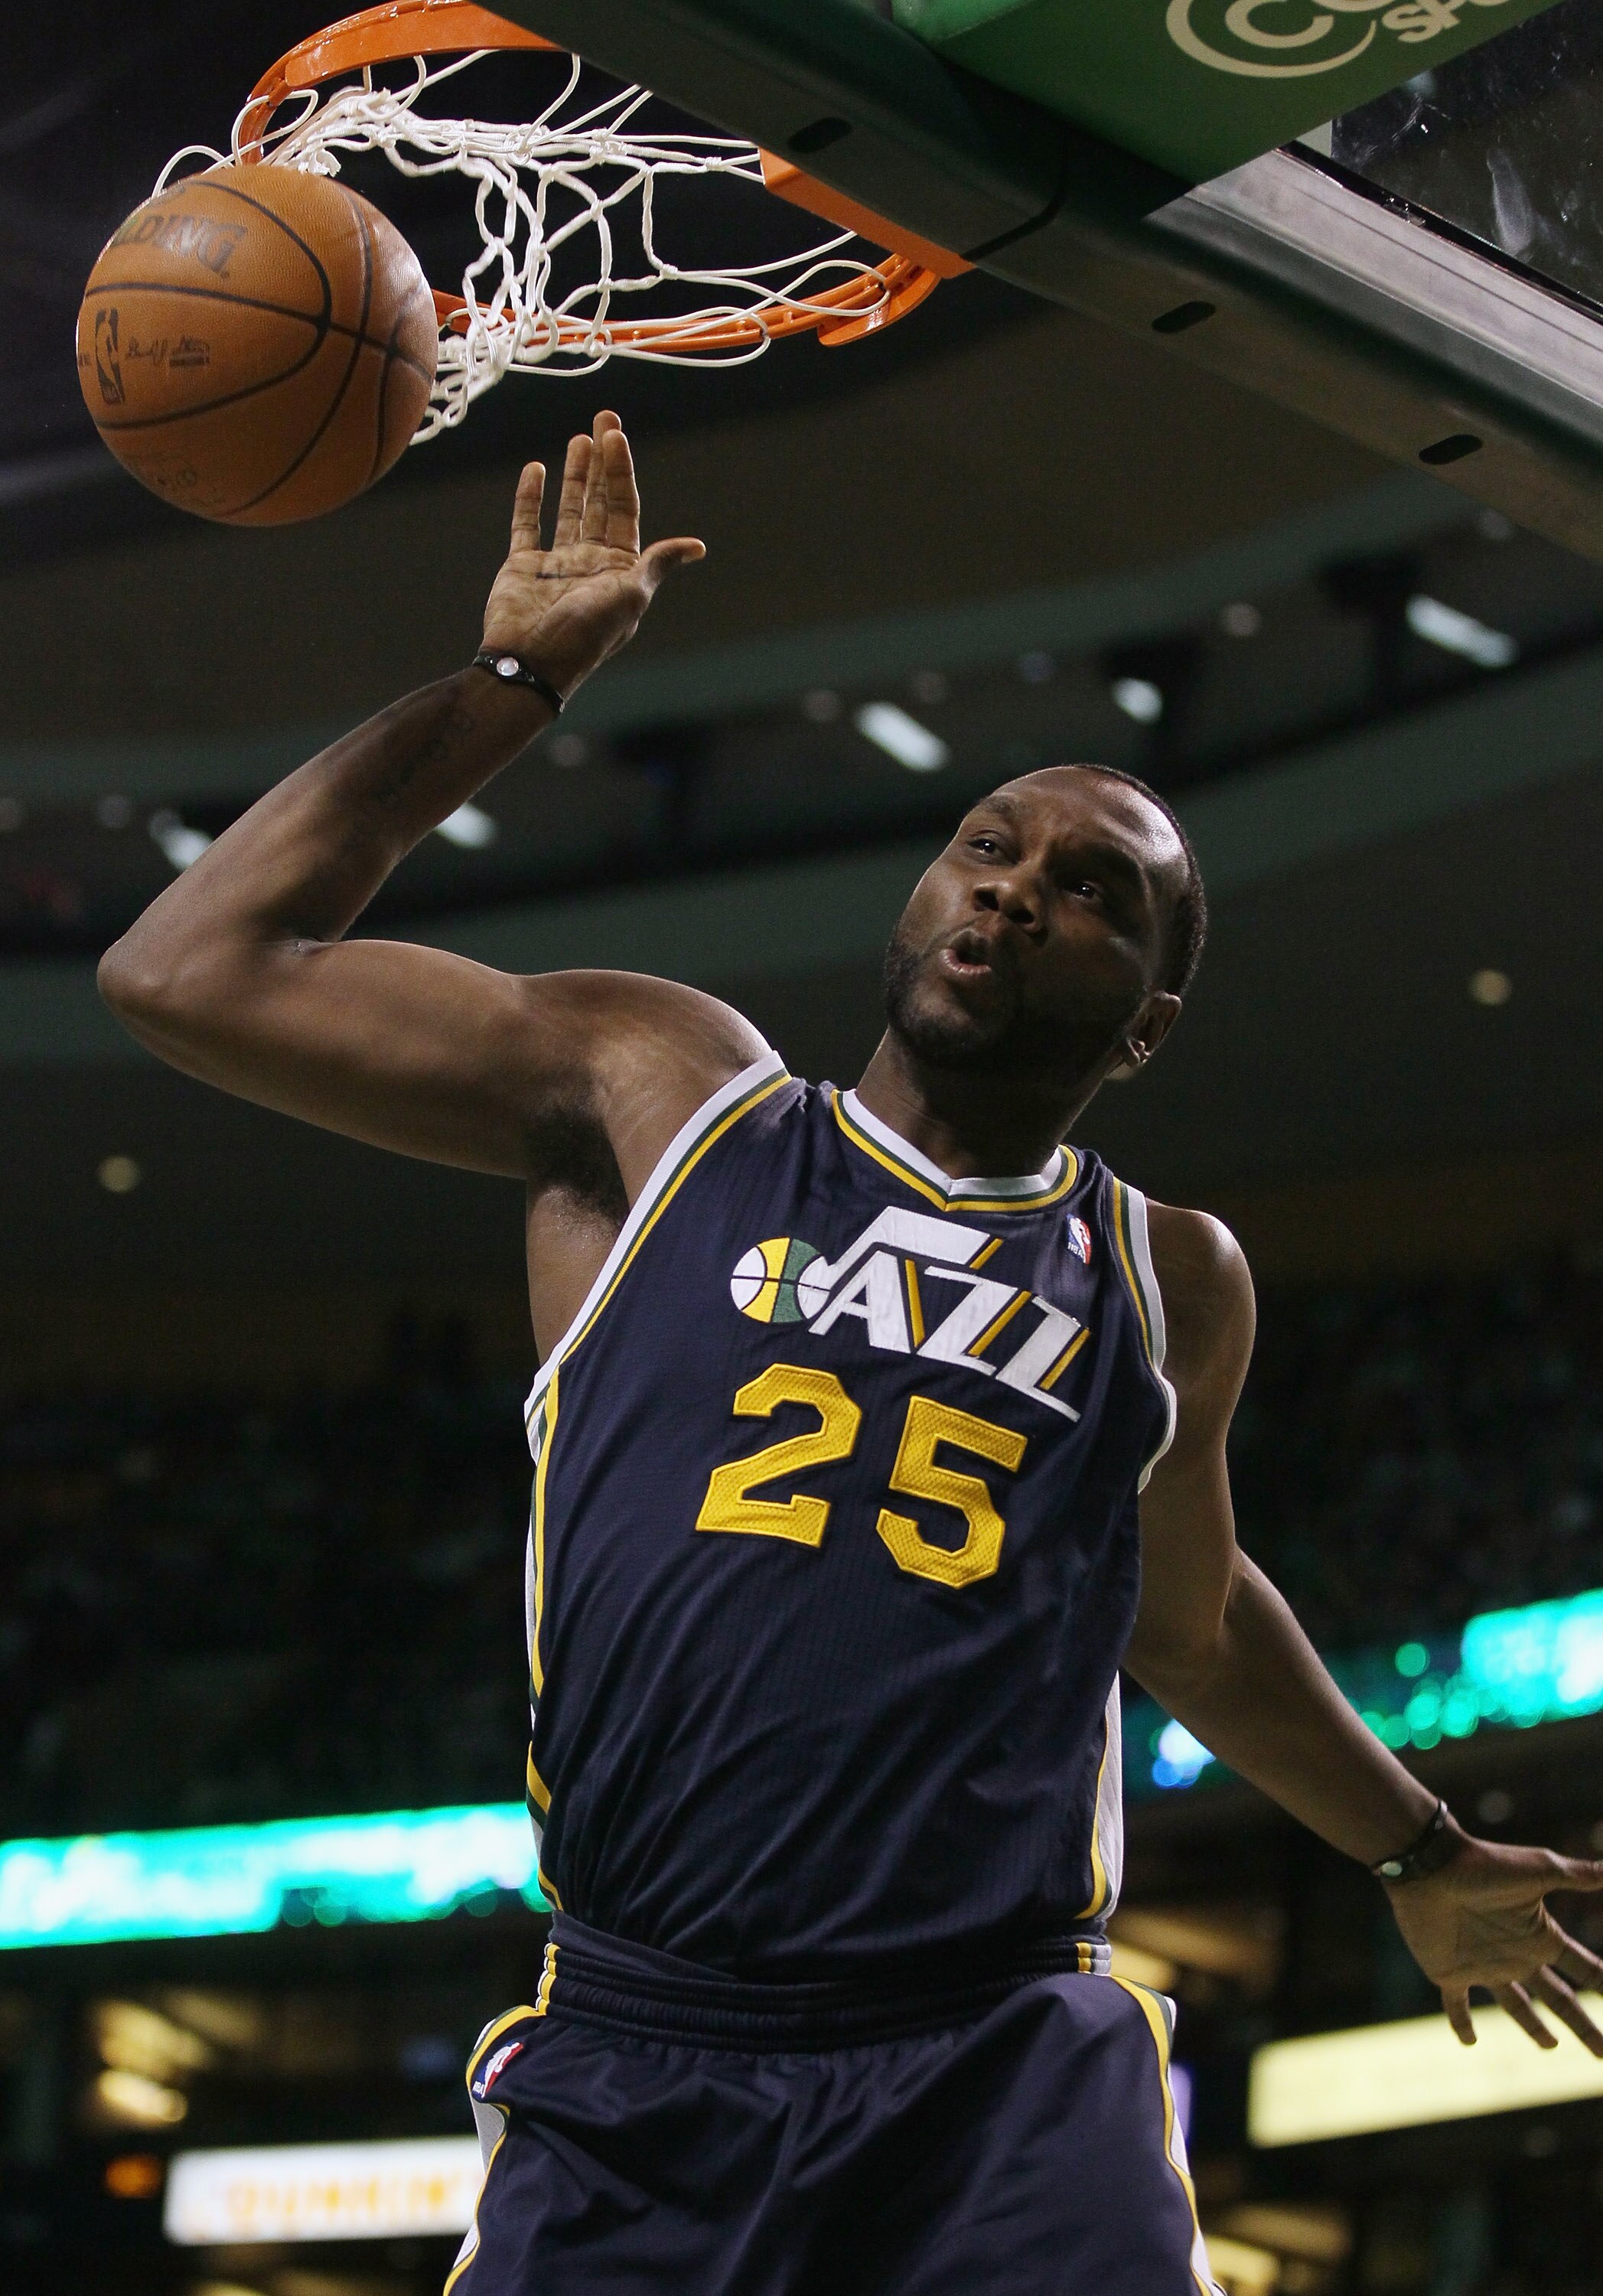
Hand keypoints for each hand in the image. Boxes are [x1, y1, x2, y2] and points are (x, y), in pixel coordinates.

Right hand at [480, 410, 703, 699]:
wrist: (530, 661)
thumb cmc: (585, 633)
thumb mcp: (630, 597)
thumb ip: (656, 564)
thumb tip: (696, 546)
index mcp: (620, 568)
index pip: (624, 508)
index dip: (621, 470)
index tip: (615, 434)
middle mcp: (591, 562)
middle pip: (600, 501)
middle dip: (602, 461)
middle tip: (604, 417)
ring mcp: (557, 563)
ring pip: (569, 509)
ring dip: (575, 476)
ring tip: (579, 439)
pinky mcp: (523, 567)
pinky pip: (527, 525)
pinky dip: (531, 498)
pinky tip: (536, 470)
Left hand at [1385, 1832, 1602, 2048]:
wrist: (1429, 1866)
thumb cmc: (1483, 1865)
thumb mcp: (1539, 1869)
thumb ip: (1577, 1874)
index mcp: (1540, 1936)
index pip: (1584, 1969)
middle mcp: (1517, 1956)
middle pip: (1559, 1999)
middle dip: (1582, 2025)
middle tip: (1601, 2052)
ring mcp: (1484, 1966)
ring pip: (1516, 2007)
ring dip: (1533, 2027)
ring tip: (1550, 2046)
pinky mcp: (1450, 1973)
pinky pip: (1457, 2006)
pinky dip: (1462, 2024)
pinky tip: (1469, 2042)